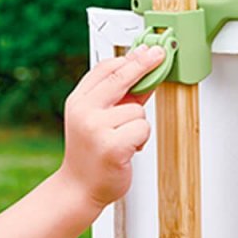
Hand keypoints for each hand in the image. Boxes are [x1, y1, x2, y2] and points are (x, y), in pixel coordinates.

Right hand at [60, 45, 163, 209]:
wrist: (79, 188)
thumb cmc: (90, 154)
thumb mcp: (96, 119)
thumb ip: (118, 97)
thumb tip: (143, 71)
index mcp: (78, 102)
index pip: (105, 69)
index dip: (130, 57)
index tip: (147, 49)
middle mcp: (84, 112)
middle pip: (121, 77)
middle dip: (144, 63)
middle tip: (159, 53)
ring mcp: (96, 128)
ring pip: (137, 110)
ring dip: (138, 124)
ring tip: (124, 139)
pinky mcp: (113, 146)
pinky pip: (142, 128)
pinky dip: (141, 139)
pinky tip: (129, 150)